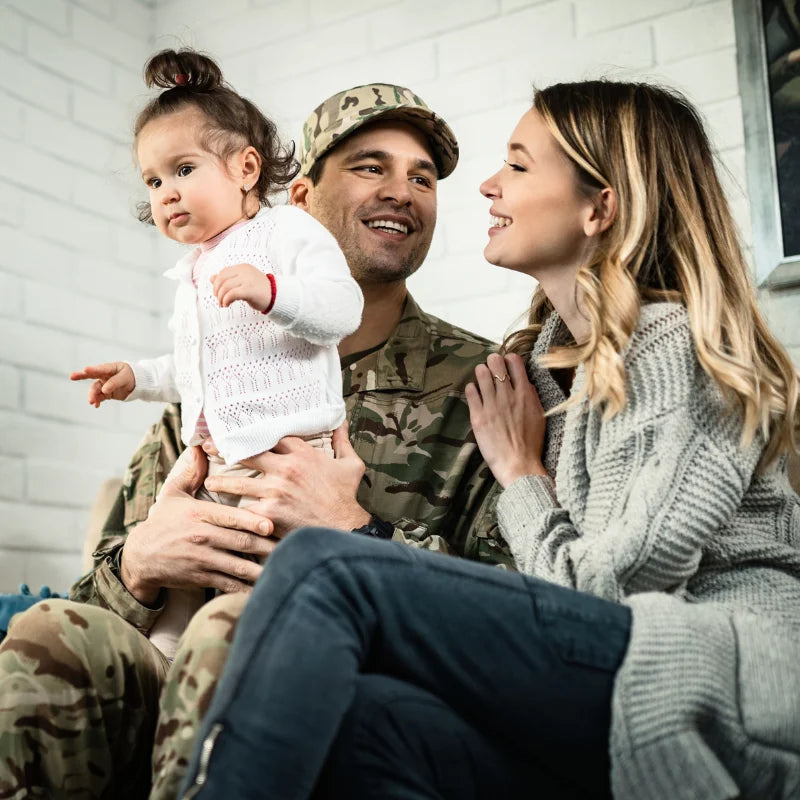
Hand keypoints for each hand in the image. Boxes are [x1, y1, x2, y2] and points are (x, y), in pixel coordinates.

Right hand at [70, 362, 134, 406]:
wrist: (138, 384)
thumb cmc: (132, 376)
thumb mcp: (125, 378)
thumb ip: (114, 382)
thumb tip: (104, 390)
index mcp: (110, 368)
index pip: (100, 369)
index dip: (93, 369)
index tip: (85, 369)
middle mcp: (105, 375)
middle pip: (91, 376)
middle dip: (81, 376)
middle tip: (72, 376)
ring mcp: (104, 384)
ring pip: (95, 389)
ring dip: (92, 395)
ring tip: (92, 402)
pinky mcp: (106, 393)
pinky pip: (99, 397)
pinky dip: (97, 401)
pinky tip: (96, 405)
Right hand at [120, 445, 277, 604]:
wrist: (140, 556)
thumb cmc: (163, 522)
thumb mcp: (172, 494)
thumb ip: (191, 472)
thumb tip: (200, 446)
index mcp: (199, 514)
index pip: (229, 517)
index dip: (251, 521)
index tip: (271, 524)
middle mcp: (202, 537)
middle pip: (240, 542)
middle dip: (266, 545)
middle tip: (290, 546)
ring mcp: (201, 559)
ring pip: (238, 566)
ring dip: (261, 569)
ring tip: (283, 569)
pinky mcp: (201, 577)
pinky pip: (228, 585)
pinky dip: (246, 588)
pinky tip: (264, 588)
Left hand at [202, 422, 369, 537]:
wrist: (343, 529)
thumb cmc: (345, 497)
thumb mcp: (351, 465)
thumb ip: (342, 441)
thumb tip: (341, 421)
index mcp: (302, 453)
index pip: (272, 437)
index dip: (256, 435)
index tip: (241, 433)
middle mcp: (285, 468)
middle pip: (247, 453)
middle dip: (225, 449)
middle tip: (207, 447)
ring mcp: (274, 490)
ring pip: (238, 481)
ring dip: (222, 481)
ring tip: (209, 482)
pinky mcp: (268, 512)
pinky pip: (244, 508)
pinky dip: (233, 511)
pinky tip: (222, 512)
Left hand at [211, 263, 272, 311]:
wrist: (277, 297)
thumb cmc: (259, 290)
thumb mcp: (243, 282)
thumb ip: (228, 279)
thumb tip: (211, 278)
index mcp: (243, 267)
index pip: (223, 272)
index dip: (217, 283)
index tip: (218, 294)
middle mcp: (244, 271)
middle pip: (222, 279)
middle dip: (217, 291)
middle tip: (219, 300)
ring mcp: (247, 280)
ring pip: (225, 287)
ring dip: (221, 298)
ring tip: (223, 304)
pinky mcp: (249, 290)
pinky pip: (231, 294)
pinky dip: (226, 300)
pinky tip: (227, 305)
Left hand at [465, 352, 547, 488]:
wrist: (519, 464)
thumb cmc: (532, 444)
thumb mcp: (539, 416)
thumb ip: (531, 397)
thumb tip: (525, 383)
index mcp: (525, 394)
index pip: (515, 362)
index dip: (509, 359)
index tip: (507, 364)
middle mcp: (508, 395)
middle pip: (496, 363)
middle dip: (493, 361)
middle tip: (492, 367)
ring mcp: (491, 405)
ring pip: (482, 374)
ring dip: (481, 372)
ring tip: (482, 376)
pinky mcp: (478, 416)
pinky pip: (471, 392)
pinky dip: (472, 388)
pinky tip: (474, 391)